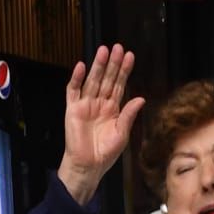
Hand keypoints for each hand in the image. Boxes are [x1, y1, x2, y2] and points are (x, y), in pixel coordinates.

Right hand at [57, 45, 143, 204]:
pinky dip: (76, 78)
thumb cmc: (105, 152)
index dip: (124, 71)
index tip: (130, 56)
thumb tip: (141, 98)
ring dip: (98, 66)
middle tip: (118, 48)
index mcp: (113, 108)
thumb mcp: (122, 133)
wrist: (88, 165)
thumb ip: (129, 115)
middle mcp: (99, 103)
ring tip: (104, 51)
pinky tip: (81, 66)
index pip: (120, 85)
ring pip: (92, 81)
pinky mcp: (73, 109)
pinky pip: (73, 91)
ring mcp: (85, 105)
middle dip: (113, 64)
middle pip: (107, 79)